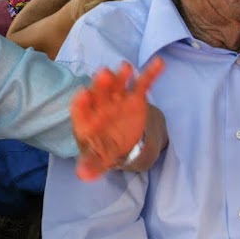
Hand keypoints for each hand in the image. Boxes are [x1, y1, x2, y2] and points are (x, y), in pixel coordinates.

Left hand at [70, 57, 164, 180]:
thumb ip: (90, 165)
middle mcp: (99, 104)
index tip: (83, 95)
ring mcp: (117, 98)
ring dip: (121, 75)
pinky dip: (150, 73)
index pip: (80, 109)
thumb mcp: (97, 159)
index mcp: (85, 118)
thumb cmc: (102, 148)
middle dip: (101, 84)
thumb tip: (83, 175)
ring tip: (126, 68)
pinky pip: (142, 84)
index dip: (81, 103)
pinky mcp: (135, 97)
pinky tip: (158, 63)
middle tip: (104, 74)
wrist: (120, 143)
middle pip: (98, 92)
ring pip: (117, 84)